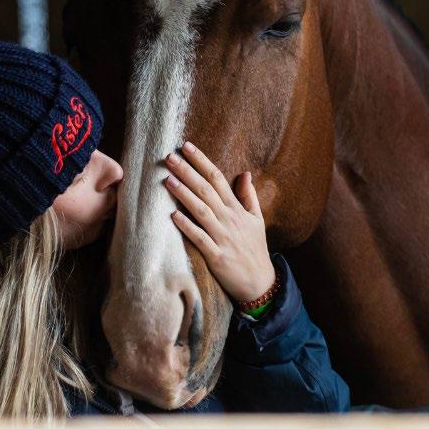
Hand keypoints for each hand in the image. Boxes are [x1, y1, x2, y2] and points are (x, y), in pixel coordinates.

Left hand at [164, 141, 275, 303]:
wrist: (260, 281)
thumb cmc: (255, 249)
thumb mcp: (257, 219)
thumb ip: (249, 196)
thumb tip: (245, 174)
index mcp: (236, 208)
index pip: (217, 178)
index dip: (201, 161)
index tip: (186, 147)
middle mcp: (229, 219)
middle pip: (206, 190)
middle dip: (188, 172)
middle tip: (169, 157)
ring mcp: (223, 237)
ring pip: (201, 211)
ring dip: (184, 194)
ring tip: (168, 179)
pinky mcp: (216, 255)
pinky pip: (199, 238)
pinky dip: (187, 226)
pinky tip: (173, 216)